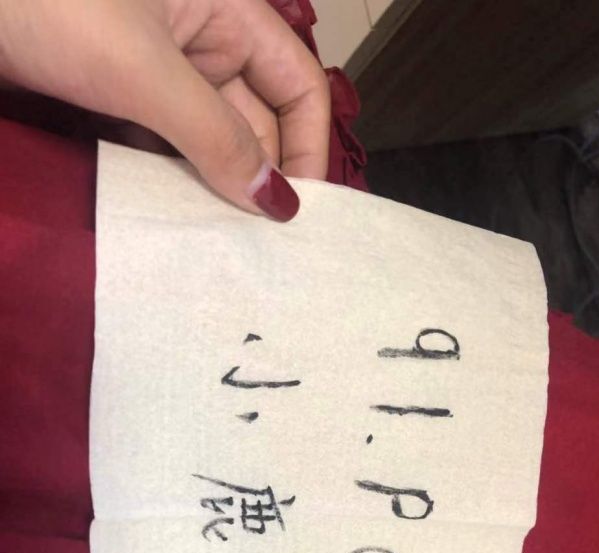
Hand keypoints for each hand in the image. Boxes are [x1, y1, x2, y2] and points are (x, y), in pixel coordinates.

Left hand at [0, 0, 330, 219]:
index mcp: (227, 10)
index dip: (308, 145)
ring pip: (208, 137)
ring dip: (215, 186)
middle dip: (258, 176)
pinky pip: (163, 143)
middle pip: (256, 118)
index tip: (299, 211)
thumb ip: (215, 137)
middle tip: (260, 245)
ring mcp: (157, 69)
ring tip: (225, 243)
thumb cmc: (51, 4)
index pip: (297, 83)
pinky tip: (177, 220)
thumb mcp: (143, 71)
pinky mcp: (116, 93)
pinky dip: (171, 179)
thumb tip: (276, 204)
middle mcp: (201, 39)